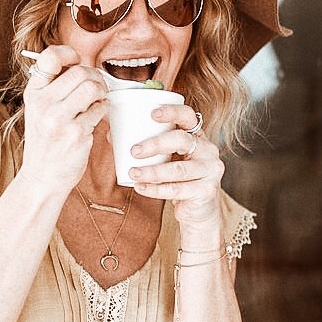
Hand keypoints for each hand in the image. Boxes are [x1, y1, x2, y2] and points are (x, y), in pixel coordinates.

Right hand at [20, 45, 109, 197]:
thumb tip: (82, 65)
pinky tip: (95, 117)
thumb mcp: (40, 111)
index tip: (76, 61)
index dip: (68, 53)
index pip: (49, 57)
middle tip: (97, 87)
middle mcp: (43, 103)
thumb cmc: (46, 142)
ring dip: (102, 91)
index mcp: (33, 93)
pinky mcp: (76, 133)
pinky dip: (103, 110)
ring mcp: (59, 119)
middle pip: (80, 71)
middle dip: (95, 76)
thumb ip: (55, 88)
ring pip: (92, 87)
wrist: (42, 177)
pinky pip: (100, 109)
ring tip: (98, 100)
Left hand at [129, 103, 223, 238]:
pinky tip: (140, 188)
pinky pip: (177, 190)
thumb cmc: (178, 179)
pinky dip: (156, 189)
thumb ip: (147, 146)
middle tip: (133, 151)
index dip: (172, 112)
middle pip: (182, 140)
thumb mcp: (167, 159)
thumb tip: (111, 134)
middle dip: (155, 144)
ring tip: (132, 173)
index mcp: (197, 135)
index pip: (188, 116)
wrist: (199, 210)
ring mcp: (210, 170)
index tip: (152, 114)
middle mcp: (208, 150)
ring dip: (152, 171)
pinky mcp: (207, 191)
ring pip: (178, 170)